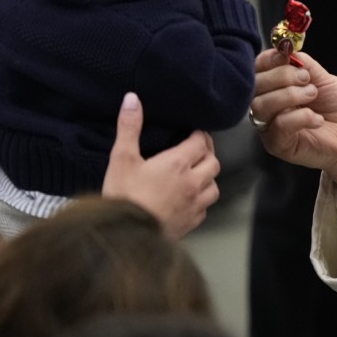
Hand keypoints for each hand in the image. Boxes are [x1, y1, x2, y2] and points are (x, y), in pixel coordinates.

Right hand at [103, 92, 220, 239]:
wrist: (126, 237)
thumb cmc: (123, 195)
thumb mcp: (122, 158)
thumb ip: (129, 127)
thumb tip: (132, 98)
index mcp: (178, 163)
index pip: (201, 142)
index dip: (199, 135)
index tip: (193, 132)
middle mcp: (193, 182)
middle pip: (213, 162)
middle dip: (207, 154)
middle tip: (197, 150)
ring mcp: (195, 205)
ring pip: (214, 186)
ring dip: (208, 178)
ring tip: (196, 174)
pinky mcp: (191, 223)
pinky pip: (204, 208)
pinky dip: (201, 200)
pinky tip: (190, 199)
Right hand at [251, 49, 336, 222]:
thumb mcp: (324, 78)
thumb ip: (303, 64)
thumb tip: (285, 49)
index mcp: (277, 87)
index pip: (256, 69)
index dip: (268, 59)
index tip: (286, 55)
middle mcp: (270, 106)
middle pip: (254, 85)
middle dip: (281, 76)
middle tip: (307, 80)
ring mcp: (271, 126)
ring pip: (260, 105)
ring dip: (289, 95)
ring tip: (313, 96)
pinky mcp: (279, 145)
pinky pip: (278, 126)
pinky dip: (299, 117)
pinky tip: (316, 119)